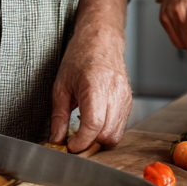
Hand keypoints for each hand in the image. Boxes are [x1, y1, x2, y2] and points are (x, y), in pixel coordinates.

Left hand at [50, 26, 131, 150]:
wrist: (101, 40)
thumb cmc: (80, 57)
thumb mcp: (61, 86)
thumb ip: (59, 116)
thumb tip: (57, 138)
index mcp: (95, 86)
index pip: (94, 125)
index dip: (81, 142)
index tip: (70, 145)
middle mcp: (114, 92)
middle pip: (107, 134)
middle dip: (90, 143)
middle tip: (74, 139)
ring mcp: (125, 97)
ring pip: (116, 134)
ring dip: (99, 139)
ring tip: (85, 130)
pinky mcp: (129, 101)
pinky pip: (121, 126)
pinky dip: (107, 130)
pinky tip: (95, 122)